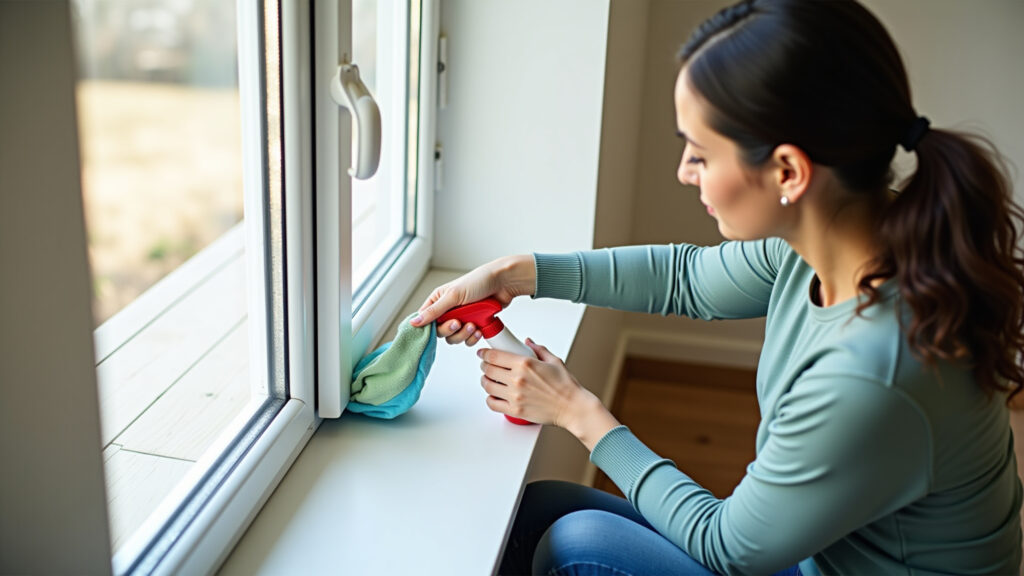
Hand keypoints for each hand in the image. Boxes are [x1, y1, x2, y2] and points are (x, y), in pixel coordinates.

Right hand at [410, 254, 535, 345]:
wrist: (504, 283)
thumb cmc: (479, 281)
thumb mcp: (453, 296)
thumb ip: (434, 311)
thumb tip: (414, 322)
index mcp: (439, 300)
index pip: (426, 319)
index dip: (430, 327)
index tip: (440, 326)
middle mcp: (449, 310)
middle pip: (440, 331)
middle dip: (451, 330)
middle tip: (459, 323)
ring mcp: (462, 318)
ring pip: (454, 337)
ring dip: (464, 335)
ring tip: (473, 325)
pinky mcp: (474, 324)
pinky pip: (468, 339)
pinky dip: (473, 337)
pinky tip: (479, 329)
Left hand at [478, 339, 619, 448]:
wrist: (573, 408)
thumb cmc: (566, 386)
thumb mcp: (554, 361)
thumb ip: (538, 349)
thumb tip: (527, 341)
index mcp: (525, 364)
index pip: (495, 356)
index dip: (484, 353)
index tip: (482, 353)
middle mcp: (517, 380)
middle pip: (489, 370)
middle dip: (484, 366)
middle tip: (486, 365)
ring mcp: (515, 396)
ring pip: (488, 386)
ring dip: (485, 381)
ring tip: (489, 379)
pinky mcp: (515, 410)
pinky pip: (493, 404)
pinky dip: (490, 398)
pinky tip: (494, 395)